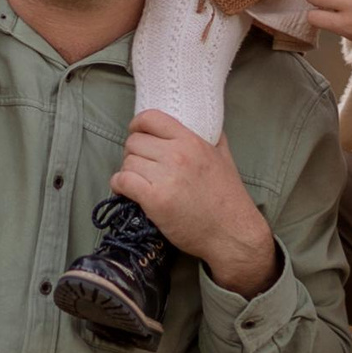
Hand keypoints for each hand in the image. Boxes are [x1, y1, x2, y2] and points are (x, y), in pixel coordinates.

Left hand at [109, 112, 277, 297]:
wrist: (232, 234)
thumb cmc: (229, 198)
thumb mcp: (224, 158)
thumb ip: (213, 137)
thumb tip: (206, 124)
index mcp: (191, 141)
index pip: (151, 118)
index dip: (138, 125)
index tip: (137, 134)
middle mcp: (177, 155)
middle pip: (134, 142)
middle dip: (133, 153)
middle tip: (140, 165)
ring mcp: (165, 177)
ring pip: (127, 162)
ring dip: (128, 171)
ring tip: (137, 181)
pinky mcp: (155, 200)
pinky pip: (122, 181)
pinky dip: (119, 185)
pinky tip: (126, 190)